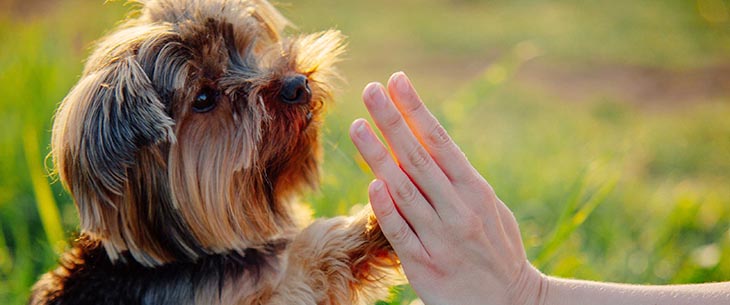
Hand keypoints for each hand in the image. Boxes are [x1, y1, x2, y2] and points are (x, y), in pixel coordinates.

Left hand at [349, 72, 545, 304]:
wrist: (509, 302)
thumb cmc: (495, 248)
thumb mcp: (487, 207)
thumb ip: (457, 179)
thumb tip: (424, 143)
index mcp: (476, 190)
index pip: (440, 141)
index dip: (416, 110)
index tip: (397, 81)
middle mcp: (459, 209)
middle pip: (418, 157)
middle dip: (392, 121)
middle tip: (370, 90)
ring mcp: (442, 237)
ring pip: (405, 189)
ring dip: (378, 155)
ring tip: (357, 126)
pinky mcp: (425, 265)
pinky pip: (402, 232)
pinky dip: (387, 207)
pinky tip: (372, 183)